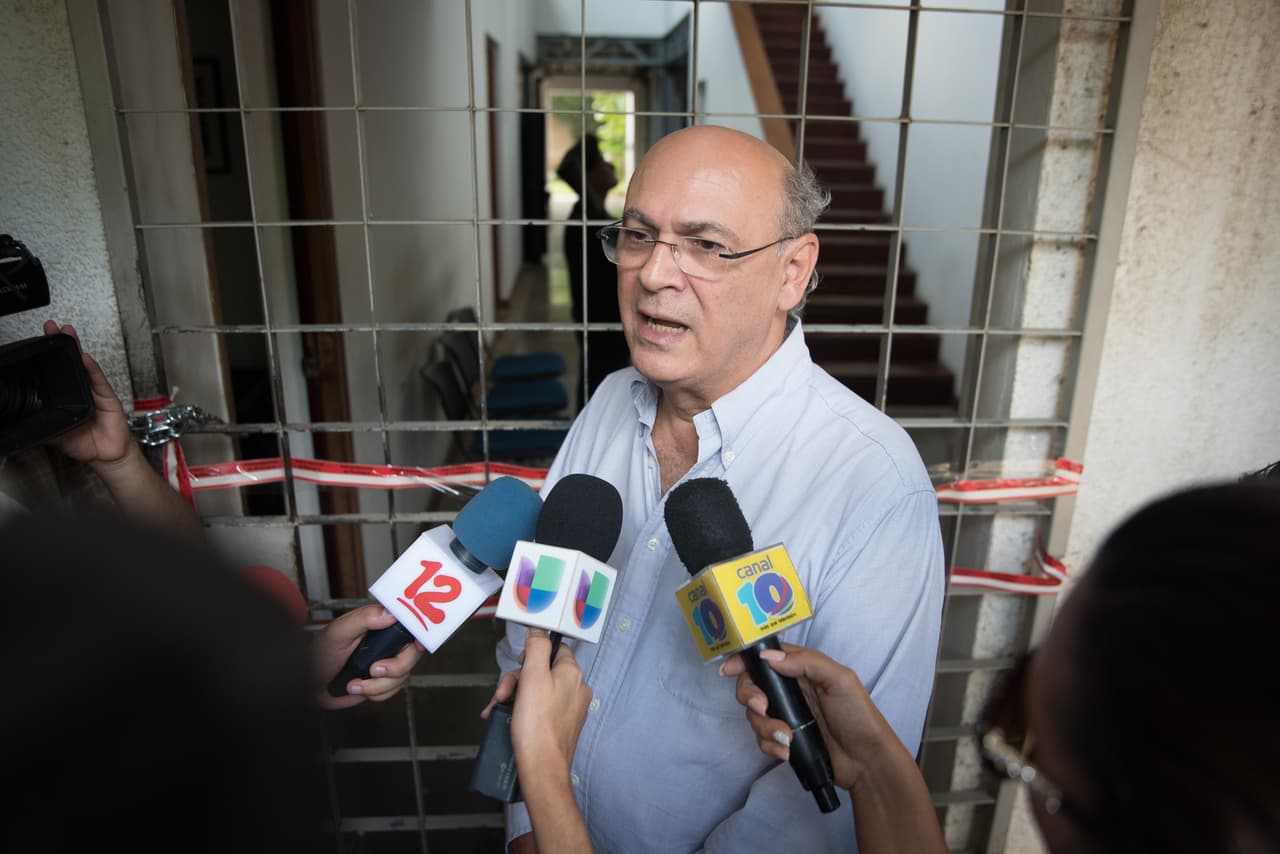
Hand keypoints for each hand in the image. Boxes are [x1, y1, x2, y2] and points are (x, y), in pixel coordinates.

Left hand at [42, 321, 130, 466]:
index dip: (50, 356)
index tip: (40, 340)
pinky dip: (92, 369)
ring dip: (77, 348)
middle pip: (71, 361)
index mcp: (67, 396)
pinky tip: (84, 357)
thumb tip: (18, 421)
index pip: (57, 371)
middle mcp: (81, 390)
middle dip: (62, 343)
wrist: (105, 456)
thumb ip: (40, 423)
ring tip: (68, 333)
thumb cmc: (84, 443)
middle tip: (52, 327)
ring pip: (84, 365)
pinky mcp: (107, 397)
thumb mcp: (54, 434)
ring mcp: (95, 391)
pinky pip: (98, 380)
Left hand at [314, 604, 423, 709]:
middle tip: (374, 669)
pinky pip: (393, 691)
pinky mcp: (382, 682)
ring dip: (377, 685)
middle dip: (395, 668)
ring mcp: (386, 663)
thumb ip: (364, 618)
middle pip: (412, 655)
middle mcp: (386, 643)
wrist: (309, 684)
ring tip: (355, 682)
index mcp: (380, 625)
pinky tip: (357, 686)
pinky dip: (375, 693)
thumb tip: (391, 613)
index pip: (410, 626)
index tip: (417, 645)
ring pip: (403, 677)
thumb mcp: (339, 631)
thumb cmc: (319, 654)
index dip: (419, 635)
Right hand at [505, 628, 592, 853]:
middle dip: (516, 681)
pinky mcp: (560, 725)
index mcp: (572, 674)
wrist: (542, 769)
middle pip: (541, 670)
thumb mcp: (532, 677)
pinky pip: (538, 709)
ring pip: (536, 691)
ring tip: (498, 710)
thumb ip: (535, 648)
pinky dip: (520, 711)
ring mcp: (569, 709)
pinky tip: (503, 720)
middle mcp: (575, 689)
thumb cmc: (537, 726)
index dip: (532, 654)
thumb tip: (538, 629)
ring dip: (513, 697)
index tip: (518, 664)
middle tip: (502, 695)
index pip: (554, 649)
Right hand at [720, 643, 896, 792]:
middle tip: (762, 707)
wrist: (867, 761)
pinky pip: (763, 739)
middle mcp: (789, 690)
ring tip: (787, 738)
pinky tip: (787, 751)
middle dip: (750, 697)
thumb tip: (769, 657)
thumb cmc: (858, 715)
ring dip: (765, 727)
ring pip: (755, 716)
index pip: (767, 657)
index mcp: (801, 669)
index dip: (745, 661)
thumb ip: (806, 663)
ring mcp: (786, 715)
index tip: (730, 669)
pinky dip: (770, 745)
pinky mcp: (784, 739)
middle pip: (752, 686)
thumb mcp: (840, 680)